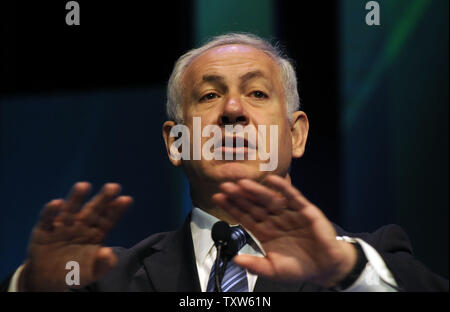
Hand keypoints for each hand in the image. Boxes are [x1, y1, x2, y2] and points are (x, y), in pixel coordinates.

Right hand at [20, 182, 132, 290]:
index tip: (126, 199)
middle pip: (93, 210)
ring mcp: (63, 227)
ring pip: (70, 210)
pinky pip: (47, 220)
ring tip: (84, 186)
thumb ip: (103, 264)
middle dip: (103, 199)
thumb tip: (108, 253)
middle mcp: (81, 226)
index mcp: (96, 233)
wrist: (49, 281)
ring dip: (76, 198)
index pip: (108, 219)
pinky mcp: (43, 232)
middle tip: (113, 187)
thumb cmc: (76, 272)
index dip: (116, 209)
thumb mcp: (93, 272)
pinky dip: (50, 211)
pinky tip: (56, 203)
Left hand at [212, 174, 356, 287]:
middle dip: (239, 196)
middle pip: (253, 205)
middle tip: (225, 186)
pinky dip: (283, 188)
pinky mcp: (305, 210)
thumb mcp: (273, 270)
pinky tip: (272, 180)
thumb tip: (235, 260)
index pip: (245, 217)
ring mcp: (289, 214)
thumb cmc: (299, 268)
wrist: (326, 268)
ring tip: (242, 183)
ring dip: (256, 191)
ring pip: (269, 199)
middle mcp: (274, 220)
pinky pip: (293, 197)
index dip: (232, 208)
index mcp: (265, 232)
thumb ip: (254, 265)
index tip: (218, 198)